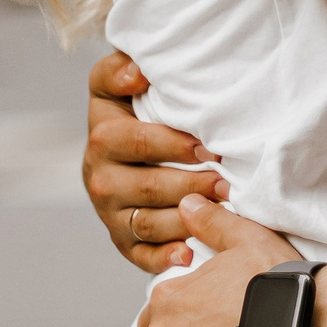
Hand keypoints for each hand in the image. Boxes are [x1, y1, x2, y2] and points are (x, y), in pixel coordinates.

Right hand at [85, 51, 226, 272]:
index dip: (171, 144)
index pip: (133, 141)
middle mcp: (99, 176)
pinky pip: (141, 254)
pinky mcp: (122, 238)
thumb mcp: (120, 82)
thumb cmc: (137, 106)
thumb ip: (120, 70)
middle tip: (228, 182)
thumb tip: (137, 70)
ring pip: (148, 222)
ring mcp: (109, 211)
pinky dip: (165, 257)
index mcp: (103, 135)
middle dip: (190, 184)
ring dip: (186, 220)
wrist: (128, 143)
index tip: (205, 145)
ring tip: (222, 211)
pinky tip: (190, 253)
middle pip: (146, 186)